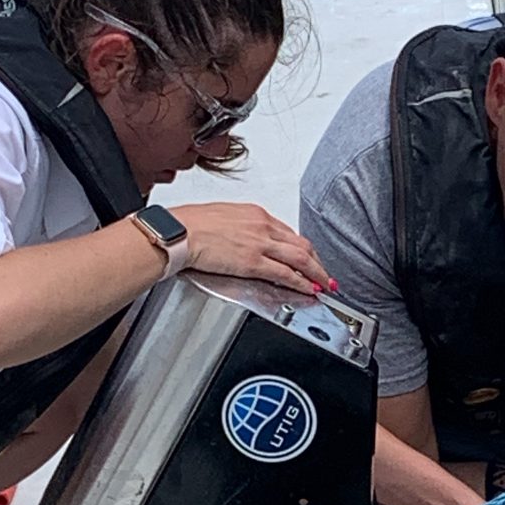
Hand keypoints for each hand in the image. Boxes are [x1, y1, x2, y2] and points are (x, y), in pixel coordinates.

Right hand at [173, 202, 332, 294]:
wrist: (179, 231)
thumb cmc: (191, 225)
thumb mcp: (224, 217)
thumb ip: (242, 228)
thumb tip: (247, 238)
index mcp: (256, 214)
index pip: (288, 233)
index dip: (302, 248)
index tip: (308, 257)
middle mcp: (263, 226)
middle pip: (301, 245)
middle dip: (317, 262)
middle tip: (324, 274)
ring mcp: (260, 244)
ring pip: (300, 259)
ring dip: (316, 274)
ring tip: (324, 285)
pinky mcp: (253, 262)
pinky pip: (285, 274)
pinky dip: (301, 283)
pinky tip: (308, 290)